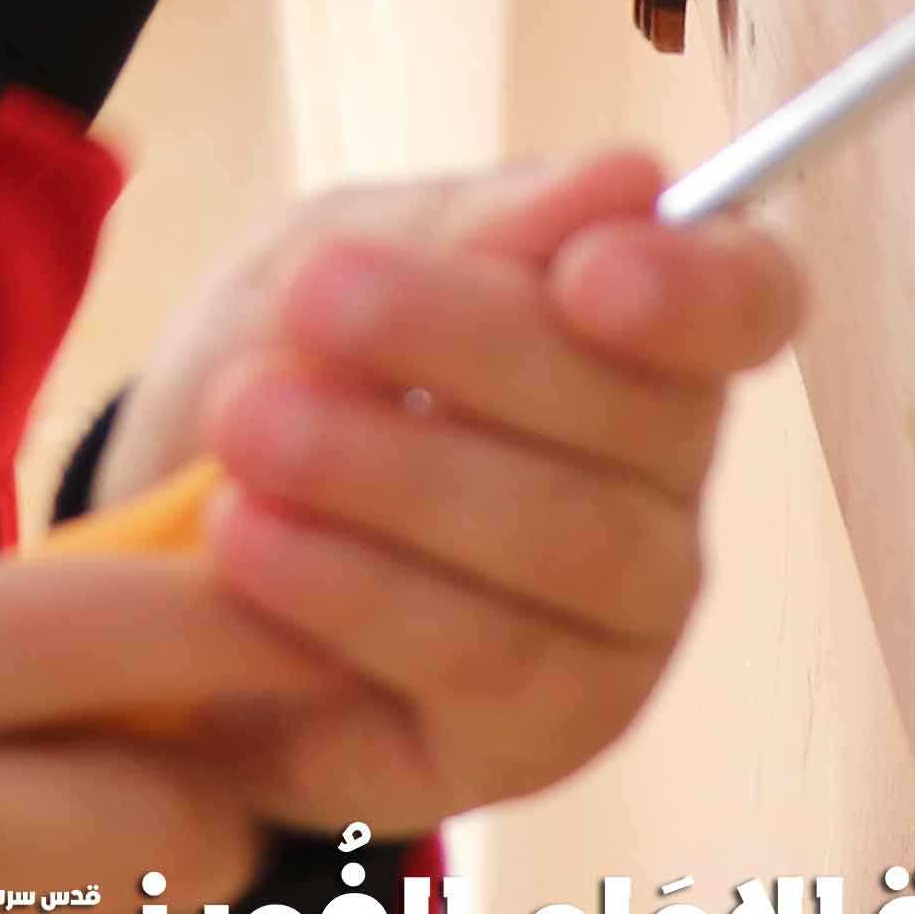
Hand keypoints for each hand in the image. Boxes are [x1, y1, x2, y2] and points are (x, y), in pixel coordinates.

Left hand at [121, 150, 803, 835]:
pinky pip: (483, 661)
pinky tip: (248, 541)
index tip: (589, 271)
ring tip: (247, 425)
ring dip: (396, 474)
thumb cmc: (292, 362)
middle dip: (470, 346)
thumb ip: (472, 231)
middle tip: (316, 294)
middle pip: (640, 418)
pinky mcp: (544, 732)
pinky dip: (355, 592)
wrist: (167, 540)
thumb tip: (629, 181)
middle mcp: (666, 479)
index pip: (747, 302)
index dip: (696, 289)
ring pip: (567, 543)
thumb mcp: (344, 254)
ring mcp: (622, 620)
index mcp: (646, 328)